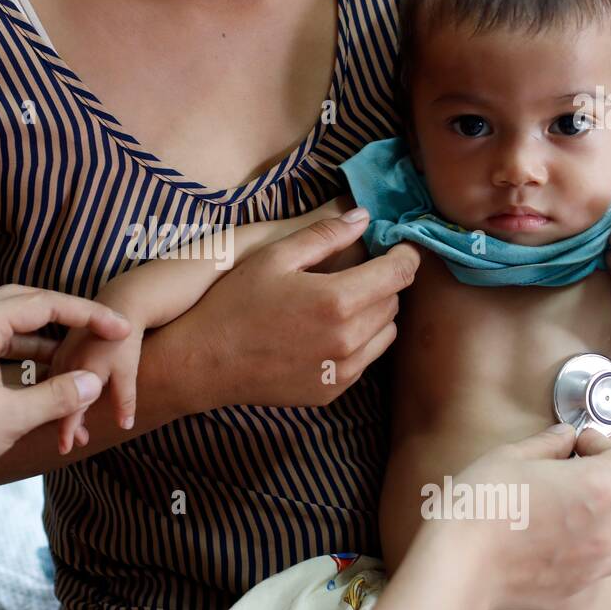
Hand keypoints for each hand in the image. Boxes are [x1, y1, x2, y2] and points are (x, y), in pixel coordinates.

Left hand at [0, 284, 131, 493]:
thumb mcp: (9, 417)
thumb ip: (55, 396)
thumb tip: (93, 382)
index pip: (47, 304)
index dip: (90, 315)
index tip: (122, 327)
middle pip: (30, 302)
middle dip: (70, 314)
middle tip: (103, 327)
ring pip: (15, 324)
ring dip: (50, 336)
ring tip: (83, 350)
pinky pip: (2, 345)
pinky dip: (29, 355)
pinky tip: (49, 372)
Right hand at [49, 312, 145, 454]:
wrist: (123, 302)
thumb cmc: (126, 339)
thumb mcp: (129, 372)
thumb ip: (125, 400)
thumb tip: (124, 426)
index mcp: (79, 371)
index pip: (70, 410)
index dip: (67, 432)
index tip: (66, 450)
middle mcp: (64, 364)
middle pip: (58, 401)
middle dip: (66, 423)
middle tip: (76, 443)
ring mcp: (61, 355)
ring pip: (55, 389)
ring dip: (63, 407)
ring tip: (75, 425)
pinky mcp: (62, 349)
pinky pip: (54, 376)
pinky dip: (59, 391)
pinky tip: (65, 398)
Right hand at [163, 214, 418, 410]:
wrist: (203, 363)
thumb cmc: (233, 304)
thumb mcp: (274, 257)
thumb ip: (324, 235)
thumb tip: (364, 217)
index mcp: (338, 300)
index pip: (400, 273)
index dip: (406, 254)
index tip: (401, 246)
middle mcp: (348, 340)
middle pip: (394, 303)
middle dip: (384, 283)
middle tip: (358, 271)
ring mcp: (342, 371)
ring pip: (385, 335)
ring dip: (374, 315)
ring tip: (341, 303)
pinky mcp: (332, 392)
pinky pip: (364, 362)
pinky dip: (357, 344)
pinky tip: (326, 333)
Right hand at [445, 424, 610, 609]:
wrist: (461, 564)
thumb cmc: (483, 506)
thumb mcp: (509, 457)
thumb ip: (546, 444)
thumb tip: (564, 437)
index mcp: (598, 488)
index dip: (603, 446)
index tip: (578, 446)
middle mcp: (608, 530)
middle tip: (584, 480)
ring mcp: (594, 565)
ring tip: (581, 516)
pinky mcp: (575, 589)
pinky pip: (601, 570)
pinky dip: (592, 554)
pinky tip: (559, 543)